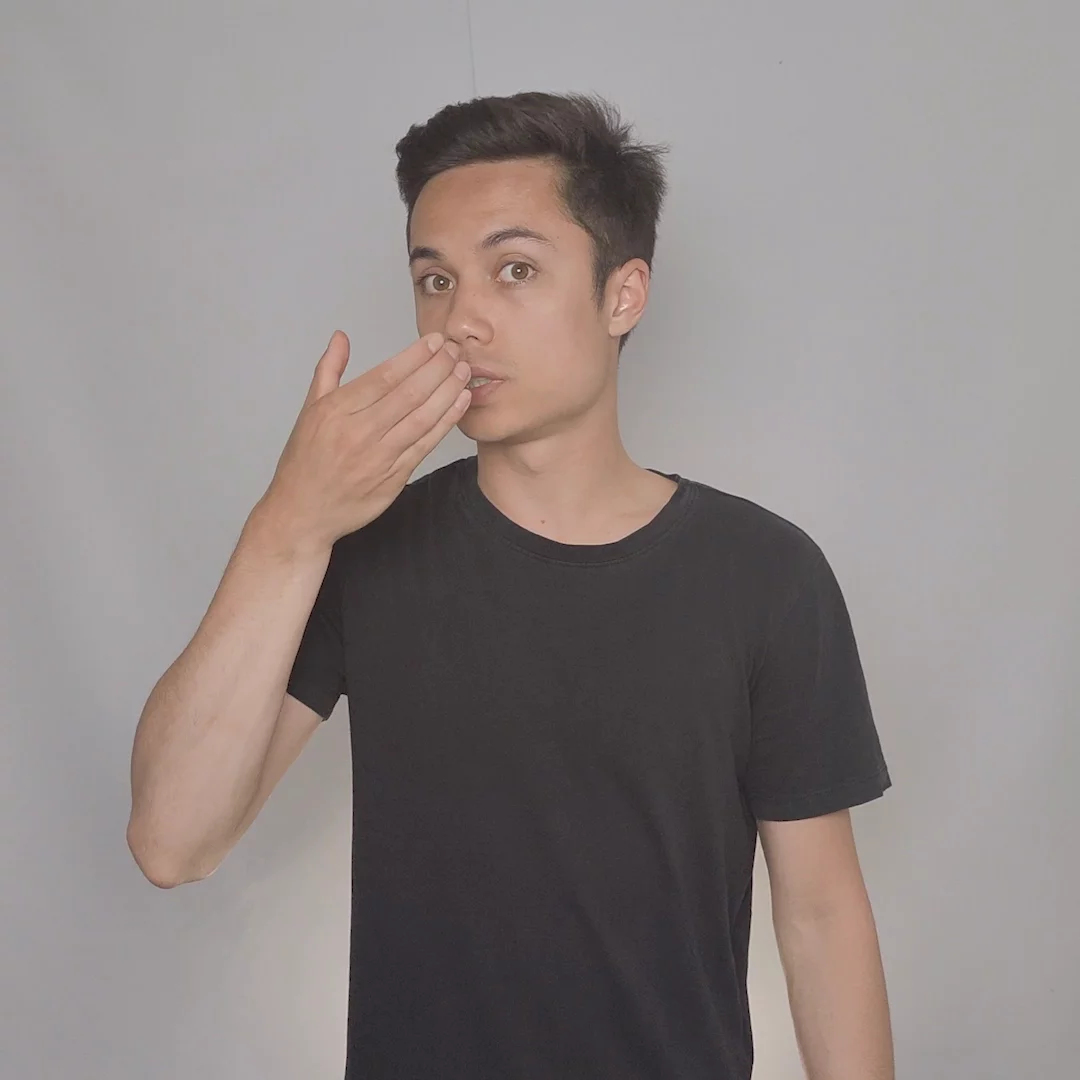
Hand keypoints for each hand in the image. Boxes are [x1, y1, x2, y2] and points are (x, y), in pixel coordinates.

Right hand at [258, 330, 471, 552]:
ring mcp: (378, 457)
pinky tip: (460, 402)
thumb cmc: (305, 461)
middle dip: (438, 368)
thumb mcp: (309, 410)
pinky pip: (426, 445)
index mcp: (337, 411)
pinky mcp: (393, 478)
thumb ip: (328, 370)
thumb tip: (341, 337)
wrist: (302, 513)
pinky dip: (446, 422)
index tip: (436, 341)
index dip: (415, 356)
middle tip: (457, 350)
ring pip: (422, 418)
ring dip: (448, 391)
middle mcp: (358, 432)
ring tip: (464, 371)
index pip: (385, 376)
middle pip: (408, 393)